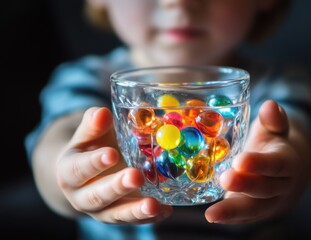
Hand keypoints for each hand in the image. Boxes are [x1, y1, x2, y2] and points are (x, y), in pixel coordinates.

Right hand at [56, 107, 171, 223]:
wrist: (89, 172)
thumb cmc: (92, 147)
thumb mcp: (89, 134)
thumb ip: (94, 123)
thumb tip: (102, 113)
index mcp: (69, 172)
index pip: (78, 169)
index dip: (94, 163)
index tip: (112, 154)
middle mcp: (82, 197)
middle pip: (97, 196)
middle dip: (117, 187)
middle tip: (135, 177)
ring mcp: (102, 211)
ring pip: (116, 214)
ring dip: (135, 211)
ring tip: (153, 205)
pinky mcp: (120, 217)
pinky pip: (134, 221)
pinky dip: (150, 218)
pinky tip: (165, 210)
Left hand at [205, 100, 310, 223]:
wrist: (284, 173)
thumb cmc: (272, 146)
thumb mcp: (274, 130)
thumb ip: (273, 120)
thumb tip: (270, 105)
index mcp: (287, 161)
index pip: (277, 164)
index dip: (260, 163)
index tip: (241, 161)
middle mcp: (281, 186)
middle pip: (265, 188)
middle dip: (245, 185)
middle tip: (225, 179)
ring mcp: (269, 202)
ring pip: (254, 209)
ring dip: (233, 211)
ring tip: (213, 214)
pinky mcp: (255, 211)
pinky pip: (244, 217)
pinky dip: (229, 218)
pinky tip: (212, 216)